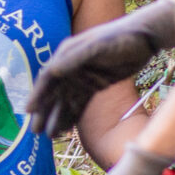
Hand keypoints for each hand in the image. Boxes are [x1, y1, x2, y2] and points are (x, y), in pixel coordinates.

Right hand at [28, 0, 174, 139]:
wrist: (145, 37)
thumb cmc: (121, 37)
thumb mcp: (97, 47)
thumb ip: (74, 59)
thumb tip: (51, 71)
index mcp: (67, 54)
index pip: (48, 77)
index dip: (37, 94)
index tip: (29, 111)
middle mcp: (71, 66)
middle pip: (53, 92)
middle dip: (44, 111)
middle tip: (35, 131)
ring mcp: (83, 76)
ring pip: (66, 100)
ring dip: (57, 117)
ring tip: (50, 136)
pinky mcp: (96, 84)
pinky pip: (80, 103)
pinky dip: (73, 115)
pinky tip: (66, 129)